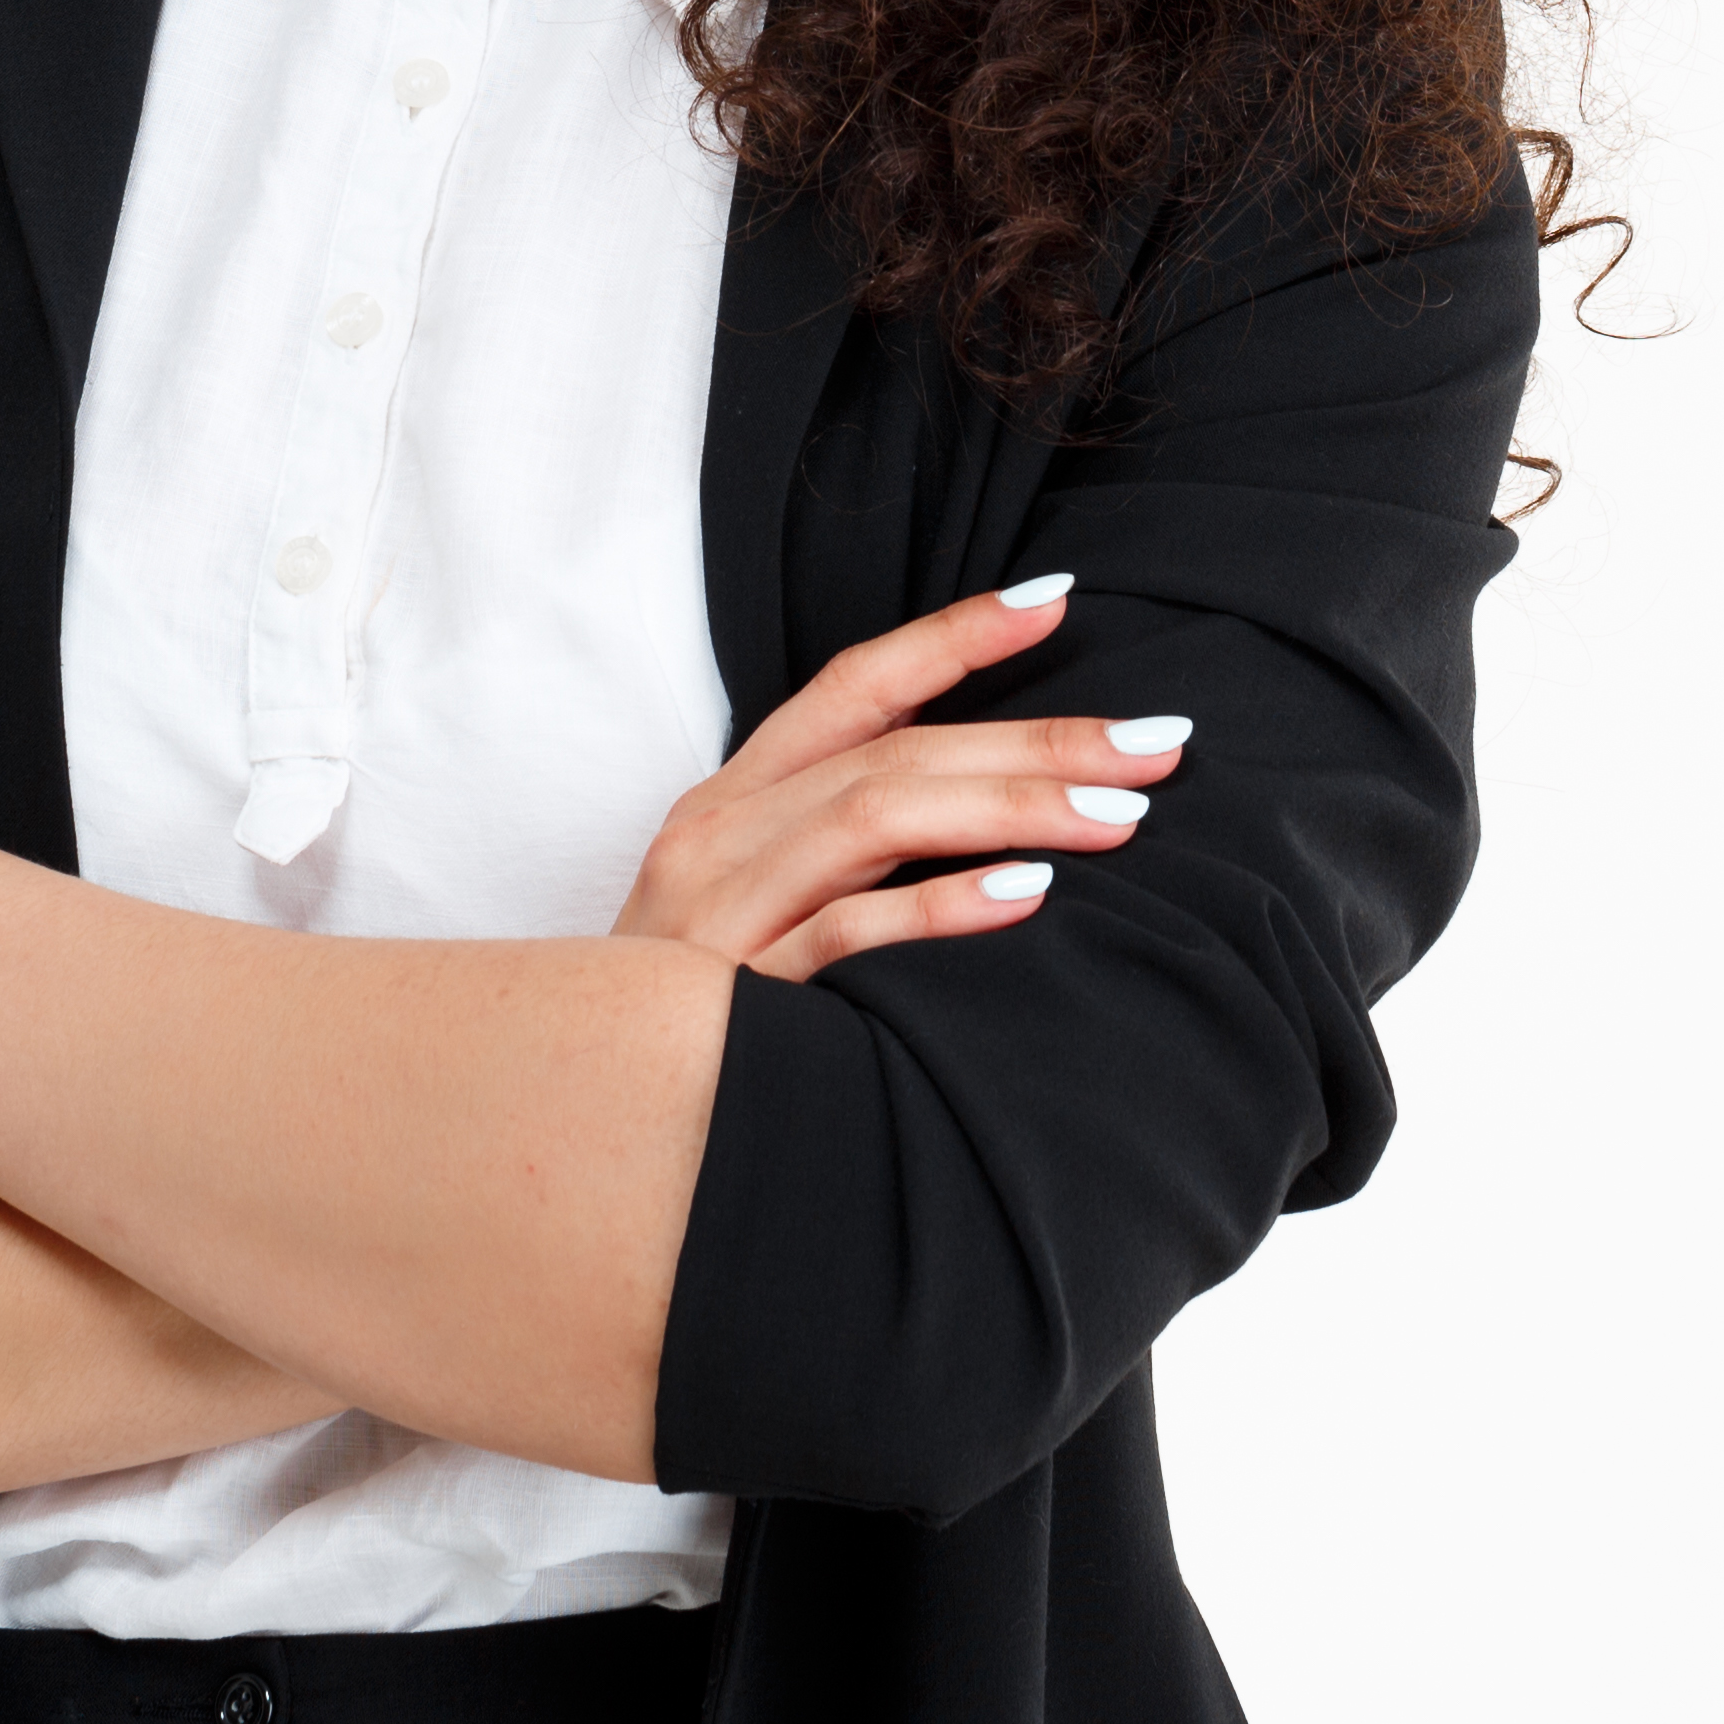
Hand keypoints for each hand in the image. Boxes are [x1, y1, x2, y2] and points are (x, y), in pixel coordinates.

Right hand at [608, 576, 1187, 981]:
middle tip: (1157, 744)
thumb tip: (998, 815)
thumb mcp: (749, 908)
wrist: (566, 1124)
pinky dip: (938, 908)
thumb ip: (844, 853)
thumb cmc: (689, 1019)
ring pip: (876, 818)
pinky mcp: (732, 997)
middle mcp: (720, 837)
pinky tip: (1025, 895)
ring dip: (1010, 806)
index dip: (952, 638)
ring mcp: (720, 913)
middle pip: (893, 753)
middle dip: (1035, 740)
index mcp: (730, 802)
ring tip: (1123, 812)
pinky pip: (845, 934)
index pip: (850, 687)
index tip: (1058, 599)